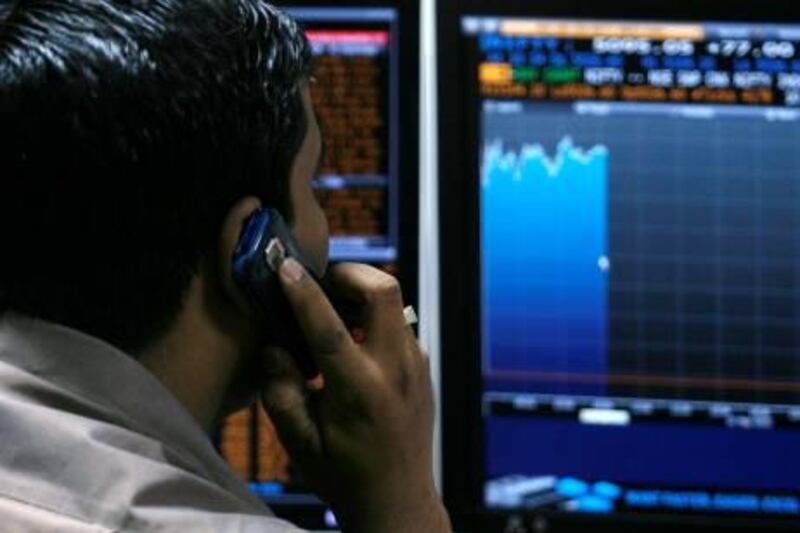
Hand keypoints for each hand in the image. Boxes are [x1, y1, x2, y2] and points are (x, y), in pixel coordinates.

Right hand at [260, 260, 450, 532]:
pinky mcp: (422, 366)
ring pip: (395, 302)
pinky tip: (352, 338)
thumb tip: (274, 346)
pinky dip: (374, 316)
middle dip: (349, 274)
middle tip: (321, 283)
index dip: (305, 293)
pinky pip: (399, 323)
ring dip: (362, 293)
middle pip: (383, 291)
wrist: (397, 498)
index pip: (329, 326)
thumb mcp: (299, 441)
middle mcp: (394, 369)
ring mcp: (415, 365)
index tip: (286, 268)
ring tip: (332, 309)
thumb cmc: (343, 474)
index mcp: (359, 390)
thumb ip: (280, 390)